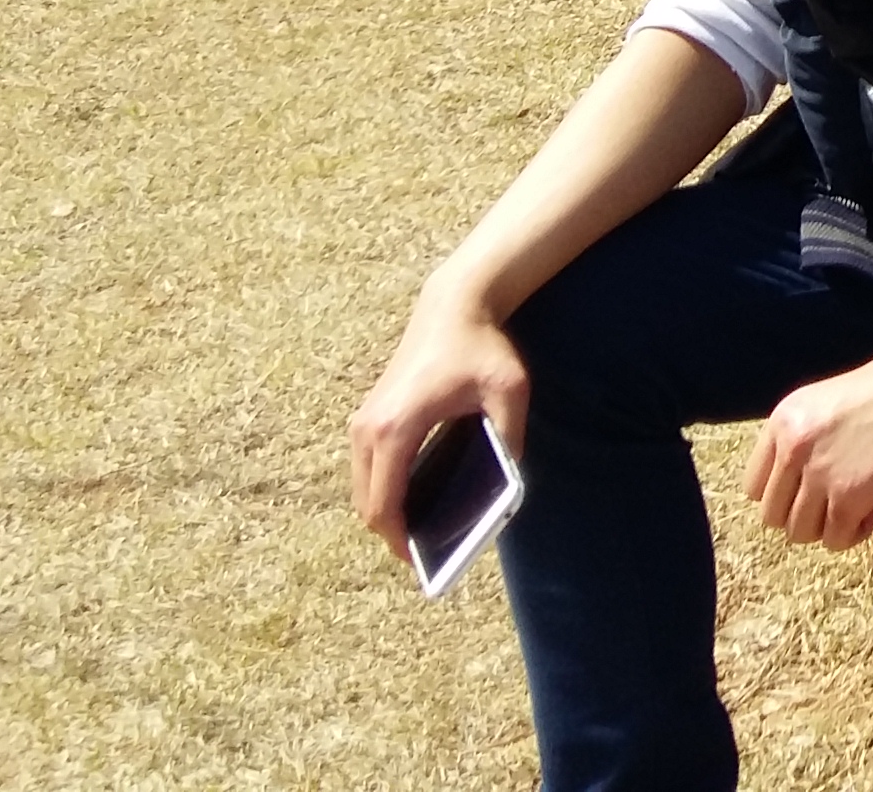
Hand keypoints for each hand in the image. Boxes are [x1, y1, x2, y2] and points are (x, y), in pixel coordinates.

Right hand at [350, 279, 531, 557]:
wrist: (454, 305)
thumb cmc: (483, 349)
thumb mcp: (509, 395)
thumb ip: (509, 442)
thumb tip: (507, 491)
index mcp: (396, 429)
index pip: (385, 503)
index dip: (400, 540)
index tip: (422, 566)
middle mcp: (368, 428)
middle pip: (367, 504)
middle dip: (393, 534)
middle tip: (429, 557)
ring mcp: (363, 422)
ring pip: (362, 488)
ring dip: (386, 512)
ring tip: (425, 535)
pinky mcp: (368, 416)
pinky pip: (367, 469)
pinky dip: (384, 490)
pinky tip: (419, 502)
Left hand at [744, 340, 872, 550]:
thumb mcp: (830, 402)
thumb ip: (806, 439)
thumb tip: (799, 489)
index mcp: (783, 419)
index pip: (754, 487)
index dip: (786, 495)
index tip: (815, 490)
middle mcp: (793, 445)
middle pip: (773, 516)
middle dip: (807, 515)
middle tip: (841, 501)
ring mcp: (820, 471)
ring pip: (801, 533)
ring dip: (831, 527)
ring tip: (861, 504)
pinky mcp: (851, 493)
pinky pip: (837, 538)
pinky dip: (855, 532)